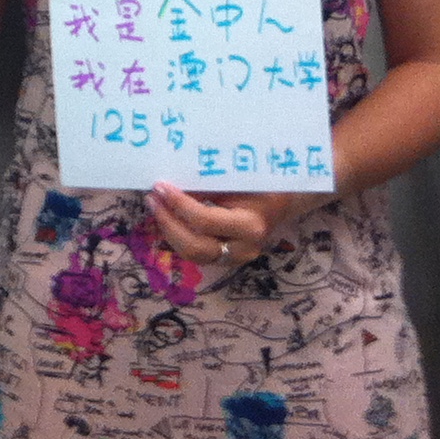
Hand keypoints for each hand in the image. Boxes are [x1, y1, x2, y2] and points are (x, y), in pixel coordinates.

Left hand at [144, 182, 329, 267]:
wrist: (287, 199)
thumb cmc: (262, 182)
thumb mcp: (237, 178)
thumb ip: (207, 184)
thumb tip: (171, 183)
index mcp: (250, 225)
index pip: (204, 221)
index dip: (178, 204)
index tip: (159, 185)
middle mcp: (244, 248)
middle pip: (196, 247)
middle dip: (168, 223)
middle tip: (152, 199)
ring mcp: (237, 258)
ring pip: (194, 255)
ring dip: (170, 231)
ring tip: (156, 206)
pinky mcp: (229, 259)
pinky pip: (199, 253)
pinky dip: (180, 236)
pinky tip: (169, 217)